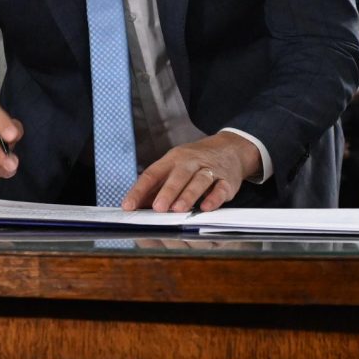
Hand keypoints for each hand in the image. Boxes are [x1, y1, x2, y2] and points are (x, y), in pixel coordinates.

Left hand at [123, 132, 259, 212]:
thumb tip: (136, 207)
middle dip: (167, 192)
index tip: (128, 206)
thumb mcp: (173, 167)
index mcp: (172, 160)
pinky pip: (221, 188)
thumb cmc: (194, 163)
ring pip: (199, 181)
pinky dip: (214, 198)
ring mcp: (210, 170)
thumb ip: (156, 187)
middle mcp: (190, 162)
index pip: (152, 174)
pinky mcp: (227, 181)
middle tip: (158, 208)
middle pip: (178, 176)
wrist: (230, 148)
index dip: (139, 190)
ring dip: (189, 195)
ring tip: (179, 209)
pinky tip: (206, 208)